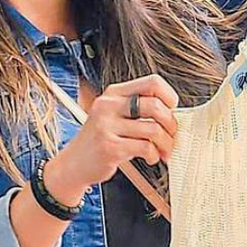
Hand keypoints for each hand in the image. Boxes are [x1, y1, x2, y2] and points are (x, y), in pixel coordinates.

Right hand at [44, 74, 178, 201]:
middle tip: (171, 136)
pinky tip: (150, 157)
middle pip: (156, 105)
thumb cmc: (98, 141)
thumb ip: (136, 110)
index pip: (152, 82)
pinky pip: (145, 147)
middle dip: (171, 124)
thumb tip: (171, 113)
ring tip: (162, 151)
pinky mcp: (110, 147)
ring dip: (165, 144)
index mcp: (113, 94)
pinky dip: (153, 155)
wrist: (73, 164)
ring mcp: (107, 126)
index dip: (169, 95)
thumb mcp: (113, 117)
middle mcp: (108, 106)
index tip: (172, 109)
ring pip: (153, 129)